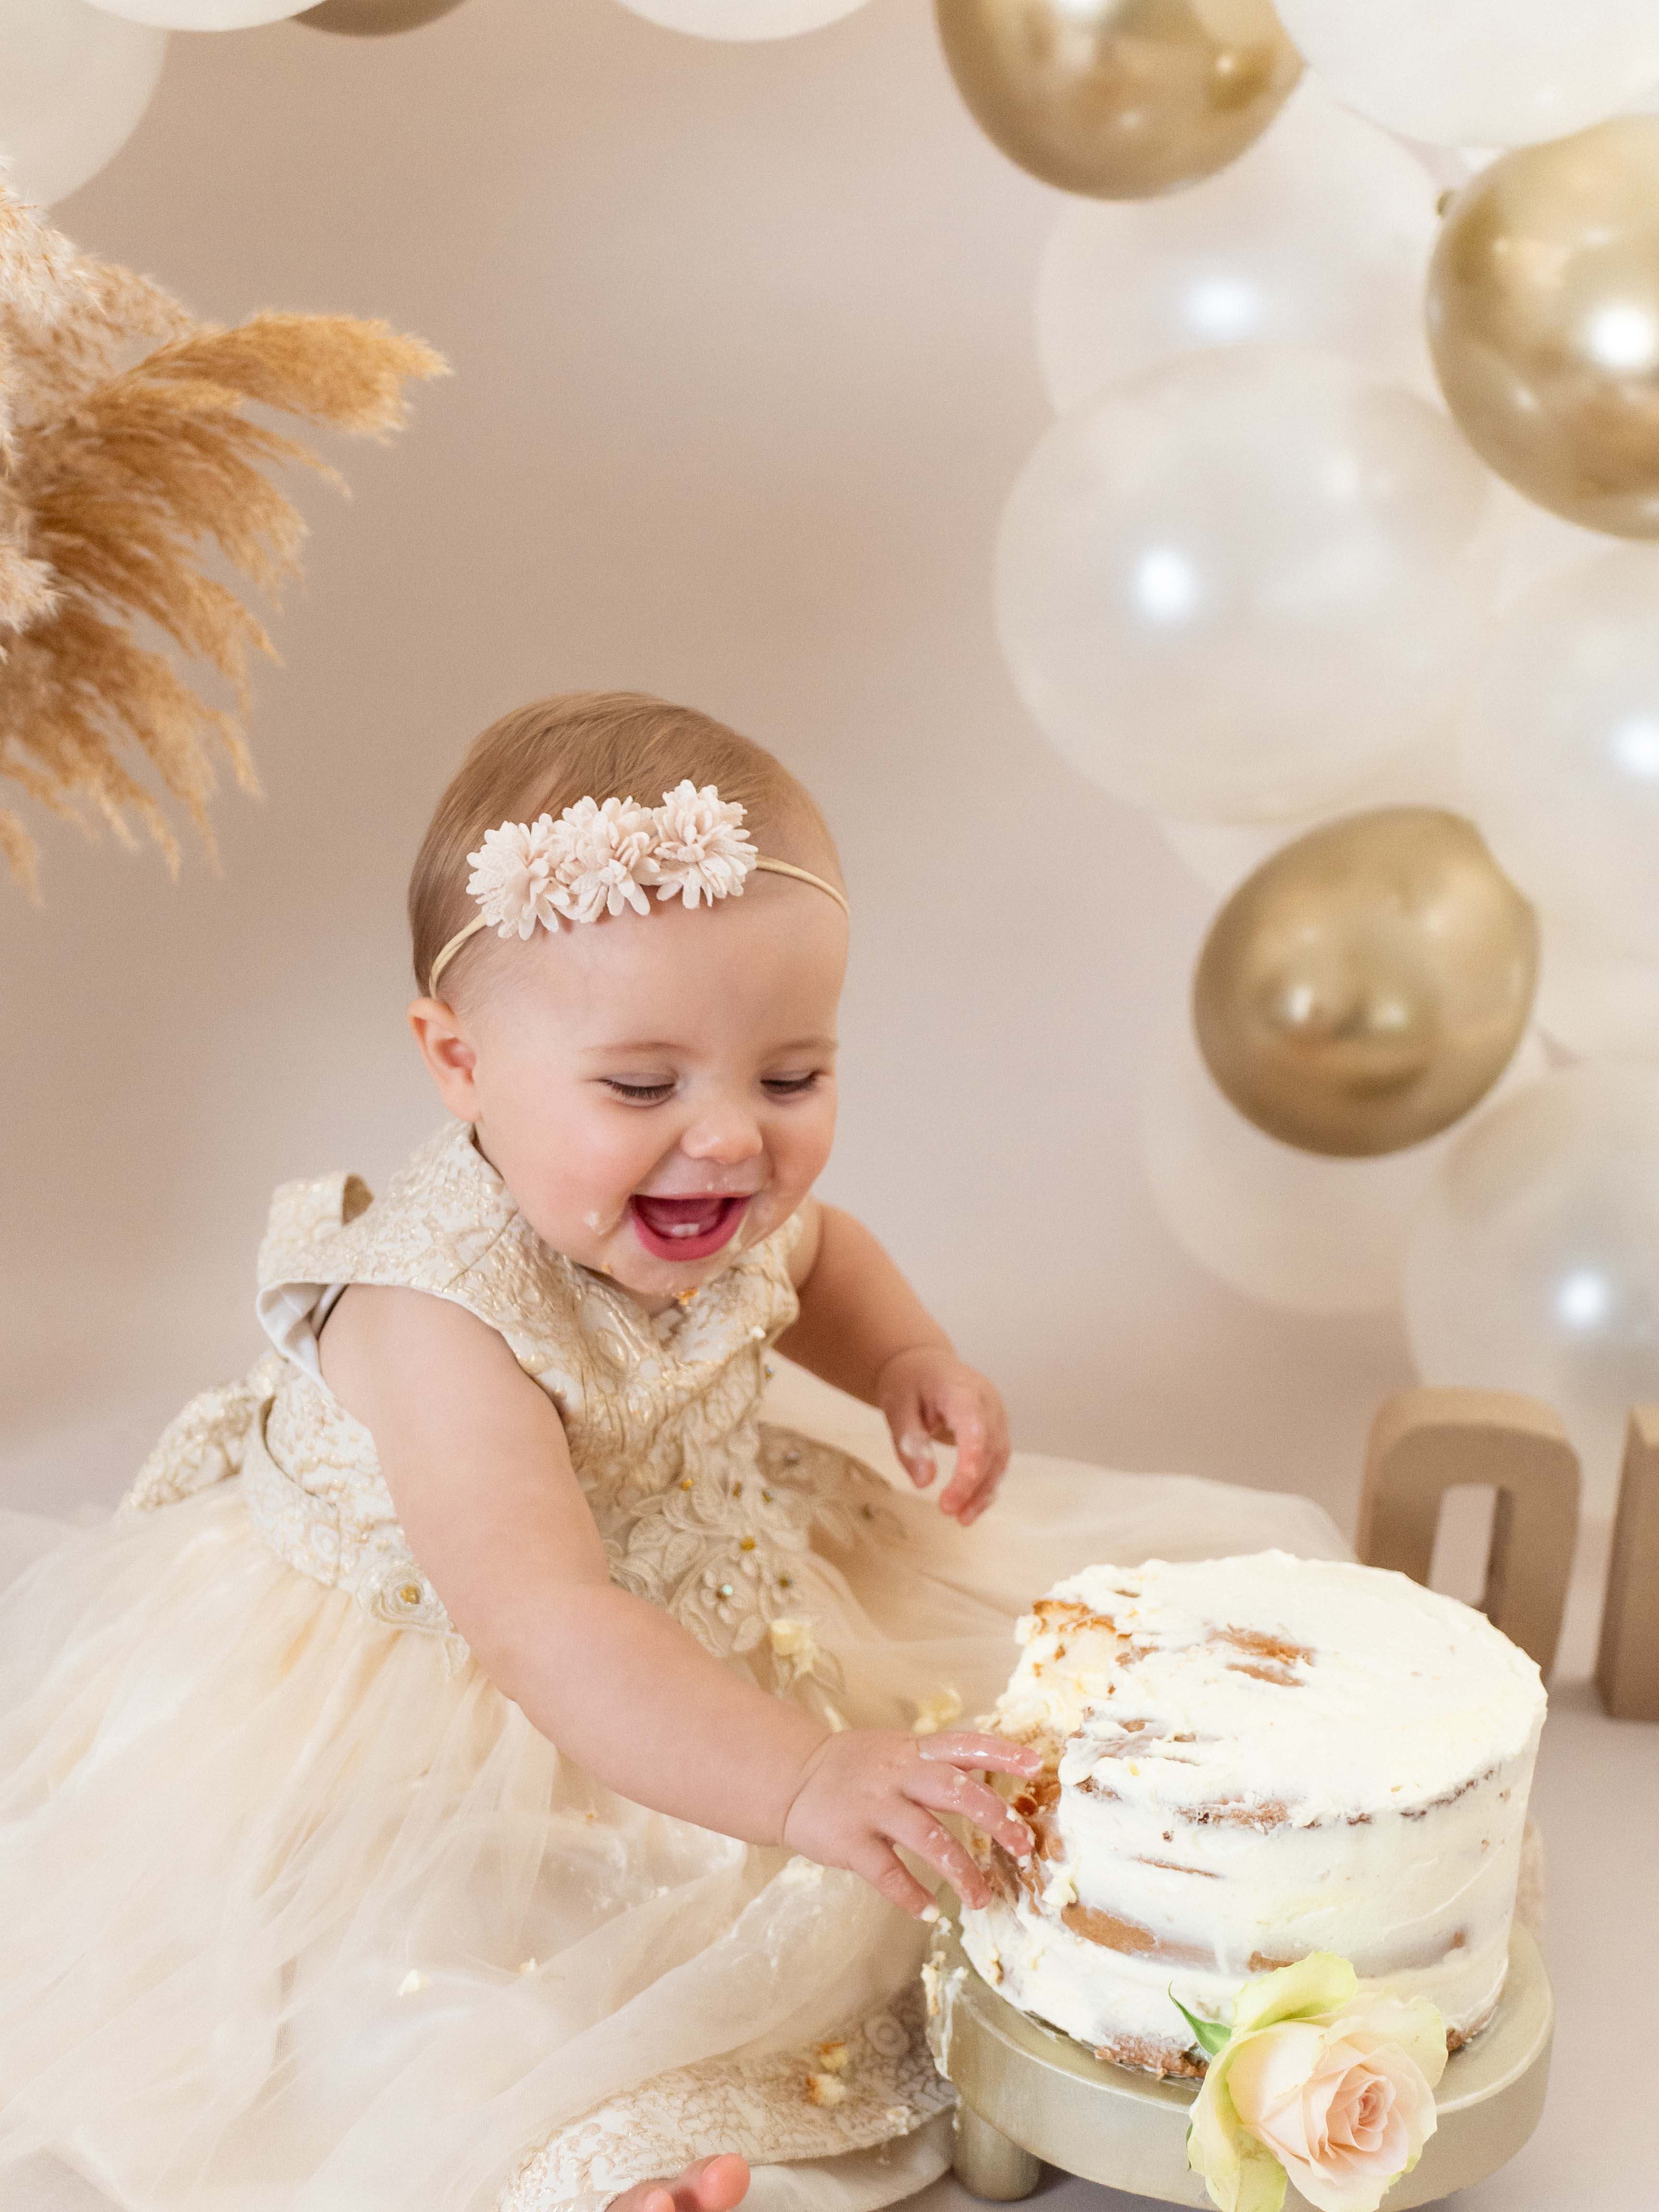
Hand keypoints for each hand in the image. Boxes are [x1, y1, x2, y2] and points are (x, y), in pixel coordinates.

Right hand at [781, 1727, 1040, 1917]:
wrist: (791, 1777)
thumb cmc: (854, 1767)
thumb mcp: (895, 1751)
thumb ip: (936, 1764)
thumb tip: (988, 1780)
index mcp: (912, 1751)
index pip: (964, 1745)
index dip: (1000, 1753)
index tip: (1034, 1766)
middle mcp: (897, 1774)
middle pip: (956, 1791)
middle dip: (996, 1820)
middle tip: (1023, 1847)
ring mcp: (873, 1807)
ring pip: (929, 1838)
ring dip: (961, 1872)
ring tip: (981, 1899)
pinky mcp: (850, 1841)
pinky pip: (888, 1873)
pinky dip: (912, 1895)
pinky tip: (930, 1911)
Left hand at [876, 1345, 1009, 1524]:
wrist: (926, 1365)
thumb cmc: (910, 1383)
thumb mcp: (897, 1406)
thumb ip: (909, 1441)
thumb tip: (923, 1483)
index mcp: (961, 1389)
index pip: (973, 1426)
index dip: (970, 1460)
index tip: (956, 1492)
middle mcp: (987, 1402)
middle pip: (989, 1447)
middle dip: (971, 1484)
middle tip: (946, 1511)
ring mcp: (996, 1417)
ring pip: (999, 1459)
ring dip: (982, 1492)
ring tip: (961, 1519)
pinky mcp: (996, 1432)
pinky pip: (997, 1463)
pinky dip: (986, 1487)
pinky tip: (970, 1510)